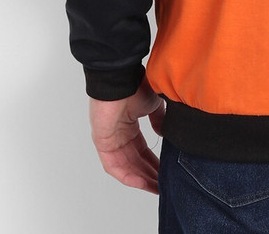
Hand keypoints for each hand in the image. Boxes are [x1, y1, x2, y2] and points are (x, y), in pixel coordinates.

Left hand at [89, 75, 164, 194]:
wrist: (122, 79)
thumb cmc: (136, 85)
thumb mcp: (153, 104)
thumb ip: (158, 120)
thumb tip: (163, 134)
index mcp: (129, 126)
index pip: (142, 151)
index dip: (154, 163)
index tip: (166, 172)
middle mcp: (119, 136)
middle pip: (135, 162)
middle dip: (150, 175)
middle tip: (163, 185)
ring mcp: (110, 140)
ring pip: (126, 167)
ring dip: (141, 179)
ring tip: (156, 188)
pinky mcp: (102, 143)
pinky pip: (114, 166)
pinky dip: (128, 176)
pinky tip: (142, 182)